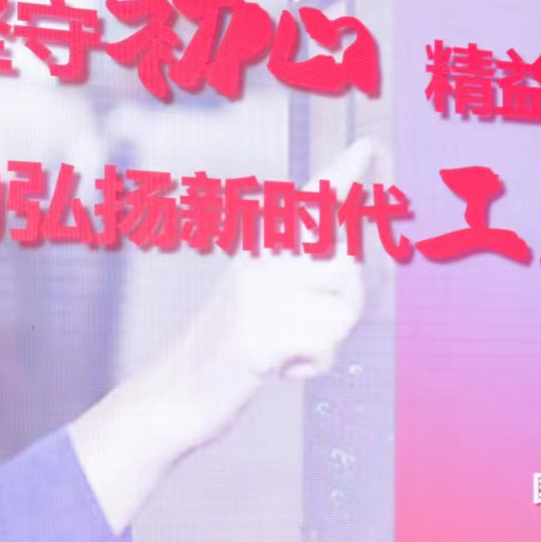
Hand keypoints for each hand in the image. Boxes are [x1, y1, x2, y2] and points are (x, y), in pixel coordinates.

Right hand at [71, 139, 378, 530]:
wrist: (172, 396)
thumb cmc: (222, 352)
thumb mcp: (253, 300)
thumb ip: (292, 274)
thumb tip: (349, 258)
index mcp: (259, 254)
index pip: (308, 205)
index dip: (342, 174)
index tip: (368, 145)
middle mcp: (259, 268)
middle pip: (345, 263)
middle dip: (346, 302)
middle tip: (312, 328)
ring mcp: (258, 302)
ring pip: (342, 308)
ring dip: (329, 339)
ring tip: (292, 350)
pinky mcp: (259, 339)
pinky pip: (324, 346)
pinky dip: (314, 366)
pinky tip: (284, 370)